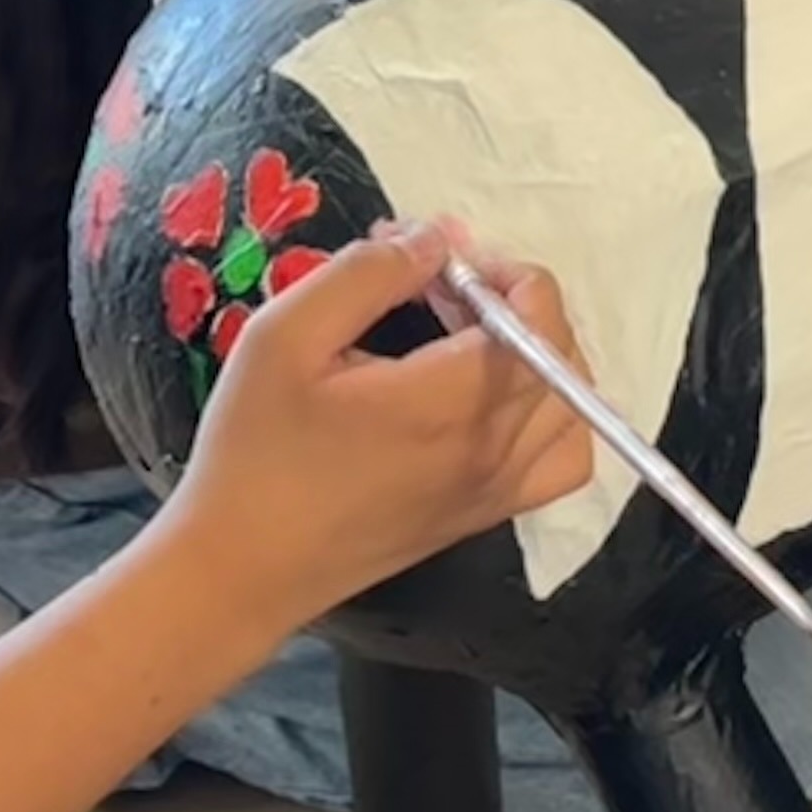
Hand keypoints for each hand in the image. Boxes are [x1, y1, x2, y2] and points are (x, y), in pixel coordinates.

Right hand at [156, 222, 594, 623]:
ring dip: (538, 354)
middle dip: (511, 300)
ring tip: (468, 340)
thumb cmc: (253, 451)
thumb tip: (435, 241)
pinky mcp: (484, 517)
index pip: (535, 314)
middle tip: (438, 289)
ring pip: (572, 404)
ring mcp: (496, 490)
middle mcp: (492, 449)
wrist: (239, 570)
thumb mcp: (285, 336)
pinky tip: (492, 402)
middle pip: (559, 350)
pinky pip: (561, 461)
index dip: (500, 270)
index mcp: (449, 401)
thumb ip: (368, 274)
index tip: (435, 262)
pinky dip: (551, 419)